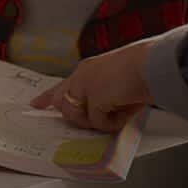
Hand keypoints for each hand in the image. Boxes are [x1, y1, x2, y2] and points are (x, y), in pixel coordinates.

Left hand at [29, 39, 153, 131]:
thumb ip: (102, 94)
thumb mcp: (115, 81)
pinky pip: (98, 123)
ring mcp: (84, 86)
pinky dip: (113, 123)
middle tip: (104, 115)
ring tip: (119, 109)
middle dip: (79, 117)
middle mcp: (81, 76)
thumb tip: (100, 115)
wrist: (152, 64)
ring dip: (98, 121)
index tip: (35, 105)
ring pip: (77, 117)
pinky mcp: (93, 98)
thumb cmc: (142, 70)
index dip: (47, 97)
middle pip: (63, 105)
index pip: (61, 86)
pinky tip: (125, 109)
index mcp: (87, 70)